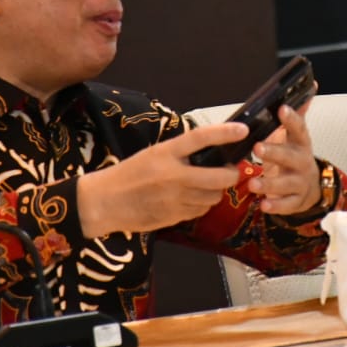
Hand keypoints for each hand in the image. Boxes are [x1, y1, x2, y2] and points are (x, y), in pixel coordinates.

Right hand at [75, 121, 249, 238]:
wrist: (105, 202)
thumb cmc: (128, 174)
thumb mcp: (152, 154)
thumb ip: (179, 153)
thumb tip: (210, 150)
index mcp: (165, 153)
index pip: (201, 138)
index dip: (225, 132)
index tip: (242, 129)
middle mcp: (174, 176)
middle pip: (220, 176)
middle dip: (231, 174)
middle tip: (230, 170)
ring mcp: (175, 199)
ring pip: (213, 197)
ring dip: (216, 191)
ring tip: (207, 185)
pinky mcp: (174, 217)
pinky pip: (200, 211)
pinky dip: (203, 204)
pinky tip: (193, 199)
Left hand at [247, 98, 321, 215]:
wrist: (309, 188)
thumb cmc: (294, 157)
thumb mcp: (295, 136)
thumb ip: (297, 114)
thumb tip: (312, 85)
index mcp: (300, 143)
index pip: (298, 128)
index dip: (292, 119)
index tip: (281, 109)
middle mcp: (302, 162)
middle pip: (291, 156)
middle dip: (275, 152)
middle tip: (258, 147)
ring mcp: (300, 183)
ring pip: (287, 183)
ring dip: (270, 183)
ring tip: (253, 183)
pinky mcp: (296, 201)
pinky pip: (287, 205)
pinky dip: (276, 205)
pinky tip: (264, 204)